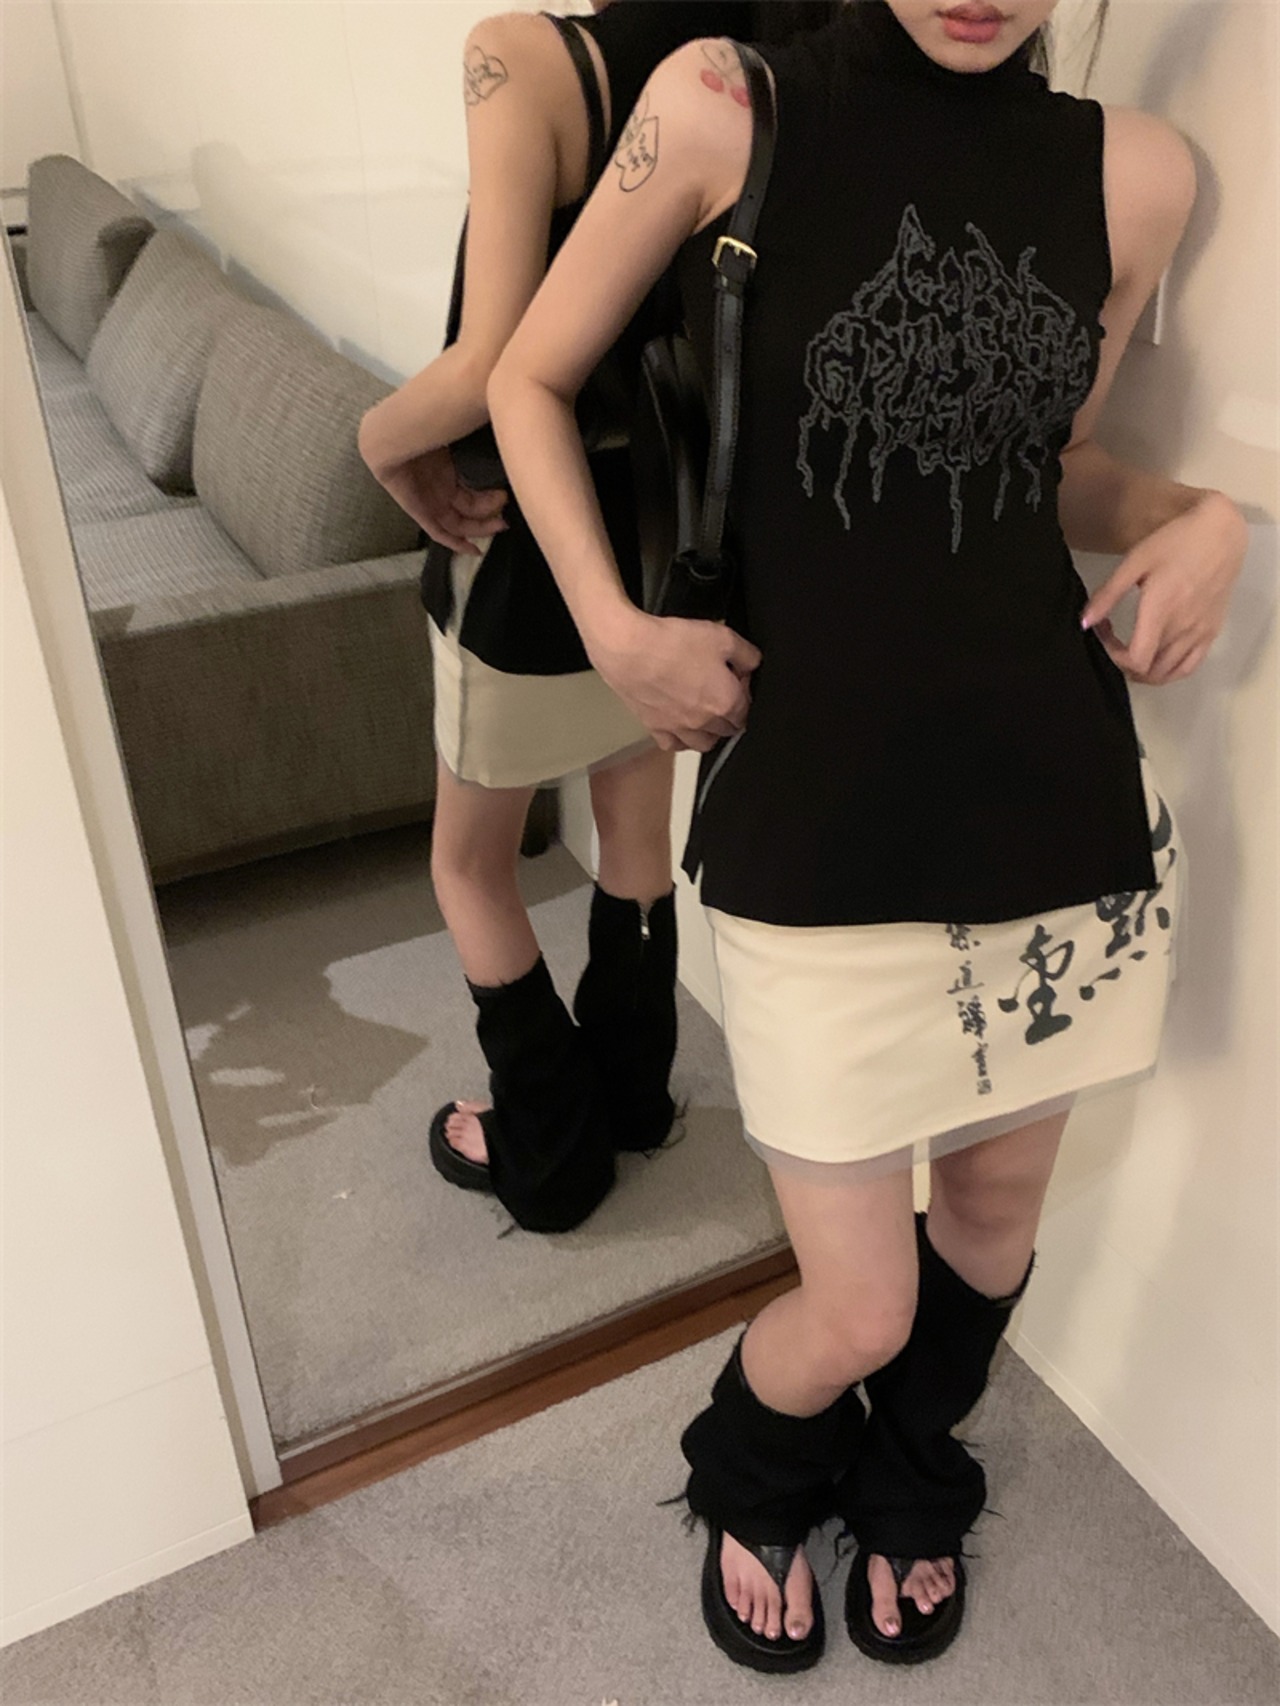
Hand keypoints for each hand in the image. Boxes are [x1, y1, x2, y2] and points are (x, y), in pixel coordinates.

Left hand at [373, 445, 507, 553]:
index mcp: (450, 470)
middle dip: (492, 515)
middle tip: (507, 515)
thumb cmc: (425, 427)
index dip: (493, 501)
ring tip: (500, 523)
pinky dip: (456, 543)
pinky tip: (473, 549)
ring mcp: (431, 500)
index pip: (475, 493)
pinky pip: (439, 533)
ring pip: (459, 523)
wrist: (393, 435)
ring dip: (481, 527)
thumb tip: (510, 441)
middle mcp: (441, 487)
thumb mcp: (461, 436)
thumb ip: (480, 444)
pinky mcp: (420, 512)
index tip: (512, 499)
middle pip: (471, 510)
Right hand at [588, 608, 760, 751]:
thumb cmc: (672, 643)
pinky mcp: (655, 726)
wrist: (629, 649)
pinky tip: (680, 726)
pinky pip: (674, 745)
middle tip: (721, 689)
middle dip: (731, 712)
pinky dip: (681, 740)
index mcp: (725, 702)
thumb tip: (753, 663)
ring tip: (706, 714)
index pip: (748, 708)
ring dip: (711, 732)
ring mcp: (679, 728)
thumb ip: (746, 654)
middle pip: (728, 728)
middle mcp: (704, 722)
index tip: (737, 675)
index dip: (745, 690)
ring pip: (704, 743)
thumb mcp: (722, 637)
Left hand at [1081, 490, 1247, 683]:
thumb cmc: (1177, 542)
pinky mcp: (1212, 631)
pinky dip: (1170, 671)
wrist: (1221, 533)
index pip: (1136, 660)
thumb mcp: (1135, 562)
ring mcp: (1200, 633)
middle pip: (1149, 672)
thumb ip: (1108, 595)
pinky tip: (1159, 657)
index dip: (1114, 657)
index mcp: (1160, 612)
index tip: (1104, 633)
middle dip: (1125, 663)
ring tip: (1134, 651)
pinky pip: (1190, 666)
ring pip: (1168, 674)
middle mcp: (1182, 629)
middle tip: (1115, 641)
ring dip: (1145, 672)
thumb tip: (1085, 623)